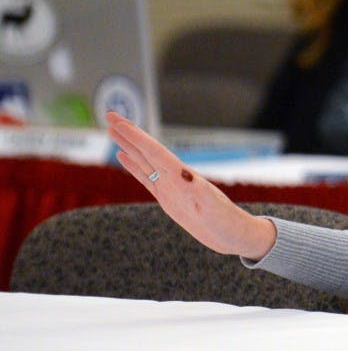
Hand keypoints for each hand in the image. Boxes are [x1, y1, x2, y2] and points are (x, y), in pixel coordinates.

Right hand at [107, 112, 276, 259]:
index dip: (134, 134)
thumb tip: (185, 175)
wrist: (234, 235)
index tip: (117, 119)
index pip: (153, 150)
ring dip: (128, 145)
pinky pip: (146, 178)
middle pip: (147, 150)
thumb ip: (200, 193)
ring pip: (144, 161)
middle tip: (109, 115)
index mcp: (182, 176)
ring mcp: (171, 186)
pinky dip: (134, 166)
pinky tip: (123, 156)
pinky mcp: (169, 198)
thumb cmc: (227, 223)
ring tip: (112, 131)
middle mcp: (175, 177)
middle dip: (128, 133)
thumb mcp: (214, 209)